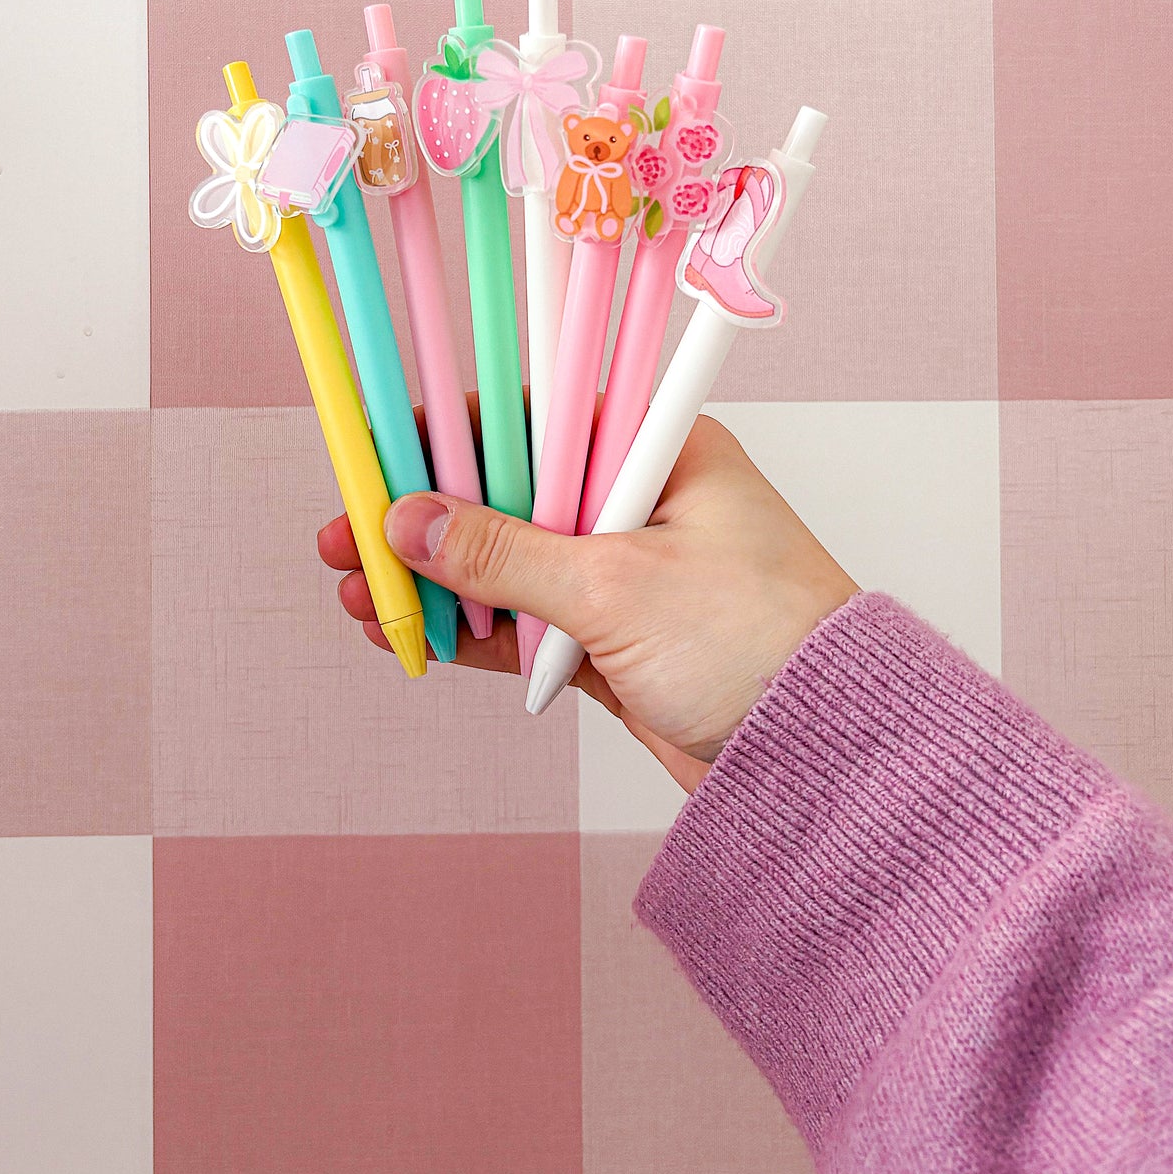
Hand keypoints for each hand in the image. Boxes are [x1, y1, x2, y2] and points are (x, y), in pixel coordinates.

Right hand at [317, 412, 858, 791]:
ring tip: (356, 596)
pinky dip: (469, 629)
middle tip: (344, 535)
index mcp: (657, 449)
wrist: (827, 758)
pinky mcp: (616, 640)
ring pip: (508, 562)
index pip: (535, 416)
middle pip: (507, 491)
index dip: (450, 433)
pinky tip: (407, 632)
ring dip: (436, 580)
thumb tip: (410, 521)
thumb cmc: (759, 645)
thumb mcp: (617, 588)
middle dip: (424, 518)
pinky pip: (525, 622)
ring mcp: (625, 572)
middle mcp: (638, 499)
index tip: (379, 447)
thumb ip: (506, 553)